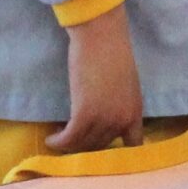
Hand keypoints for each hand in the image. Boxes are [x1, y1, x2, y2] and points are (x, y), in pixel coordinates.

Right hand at [47, 5, 142, 153]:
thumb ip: (119, 104)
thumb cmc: (112, 50)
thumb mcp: (125, 84)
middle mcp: (123, 121)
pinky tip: (52, 139)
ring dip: (69, 145)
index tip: (103, 154)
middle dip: (86, 146)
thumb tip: (106, 116)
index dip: (118, 154)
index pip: (133, 146)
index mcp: (136, 113)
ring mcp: (105, 119)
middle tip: (71, 141)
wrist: (102, 34)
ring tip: (59, 139)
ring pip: (84, 144)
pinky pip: (70, 138)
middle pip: (102, 147)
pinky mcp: (85, 114)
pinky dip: (59, 141)